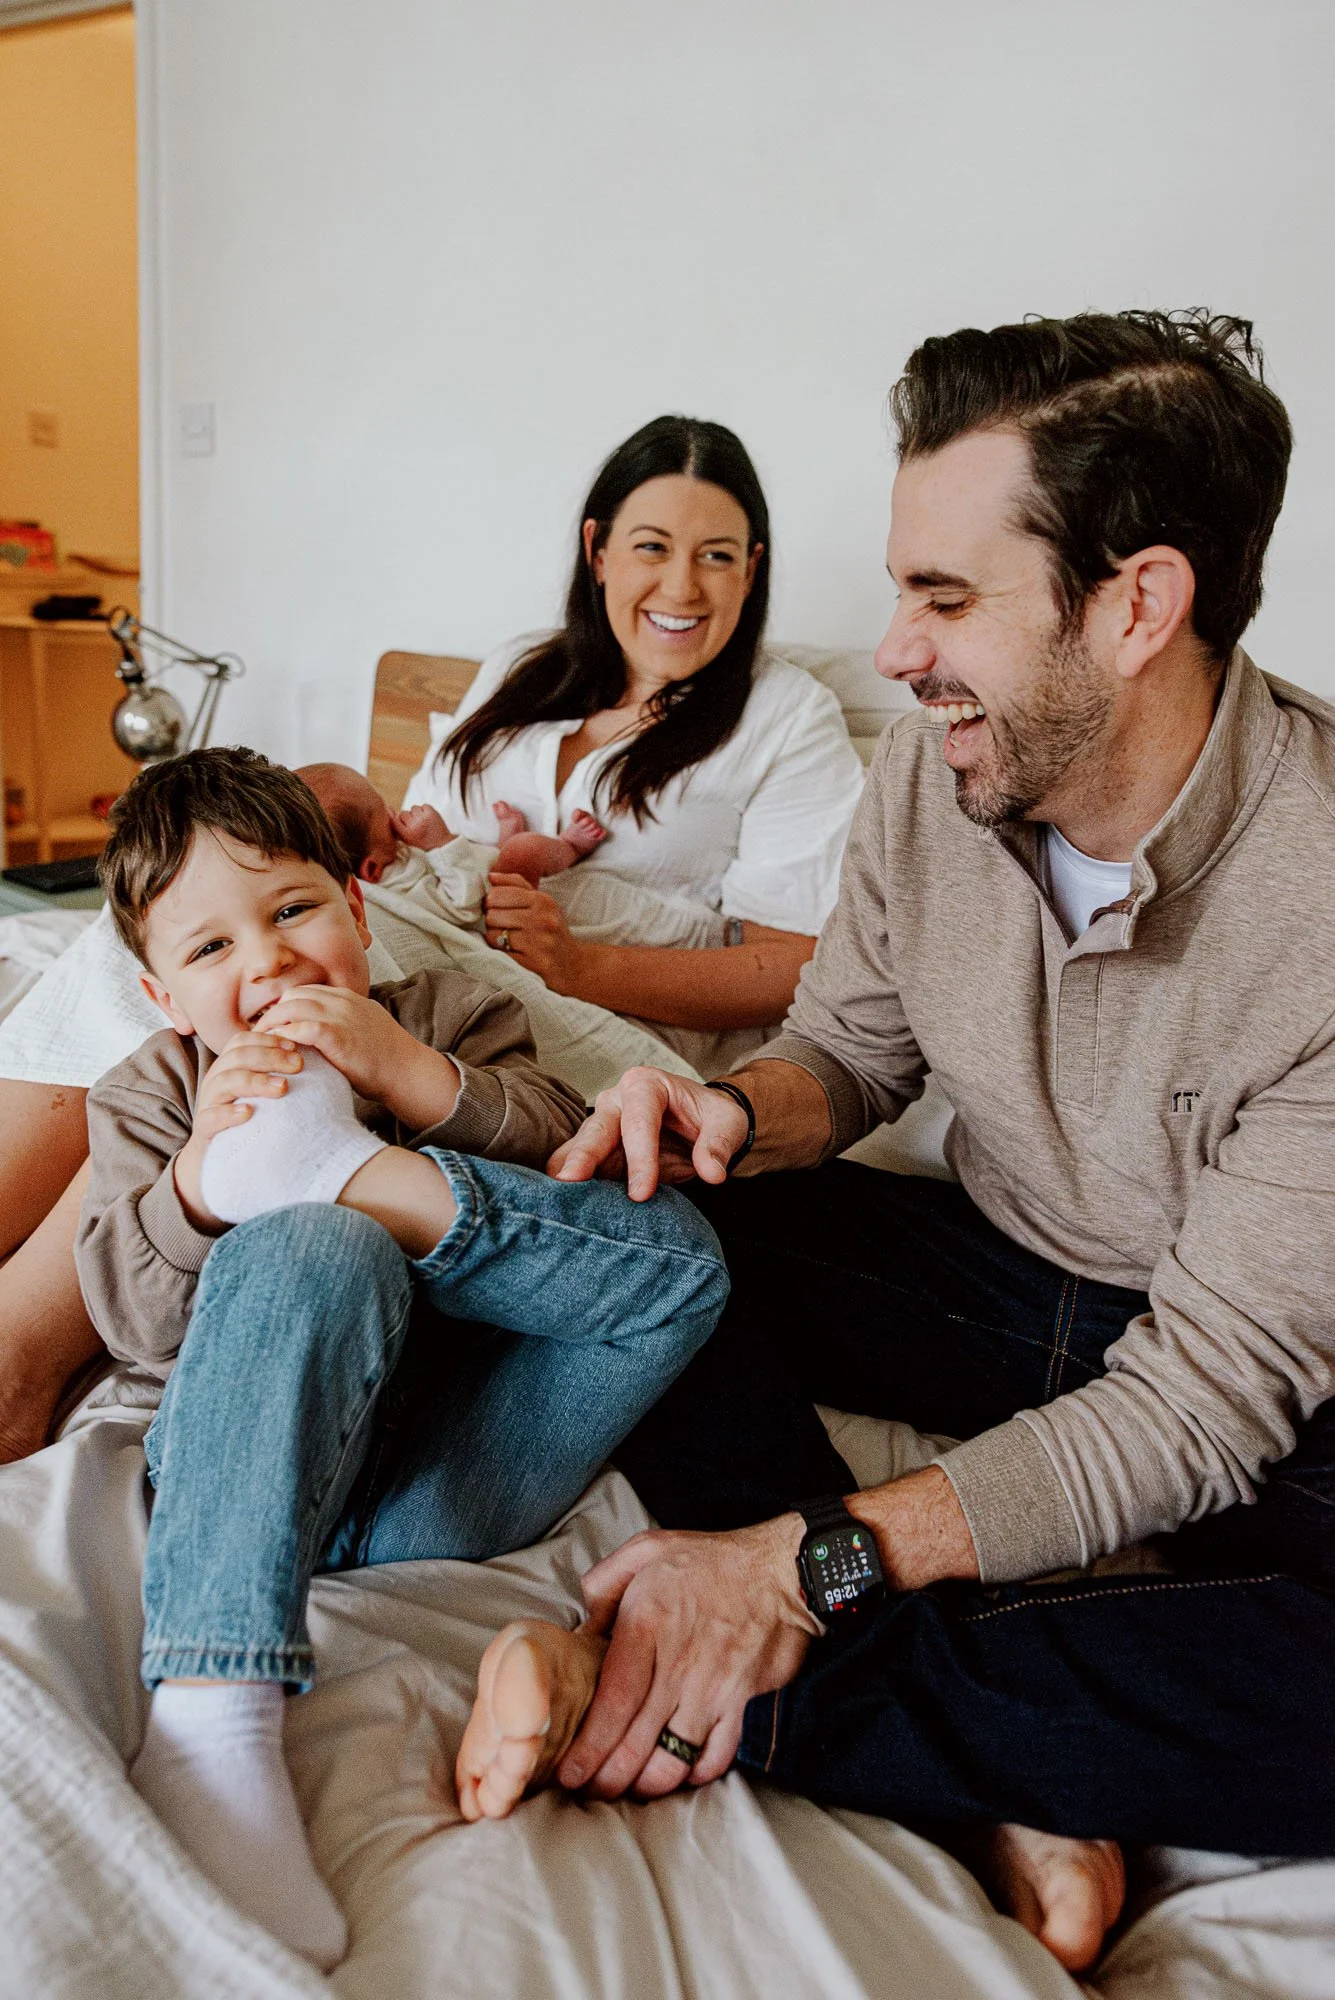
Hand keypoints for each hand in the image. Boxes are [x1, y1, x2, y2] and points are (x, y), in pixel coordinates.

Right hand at [173, 1029, 302, 1227]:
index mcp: (229, 1067)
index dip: (267, 1039)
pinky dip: (229, 1113)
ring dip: (256, 1081)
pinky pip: (210, 1117)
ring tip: (283, 1088)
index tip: (295, 1046)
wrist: (219, 1159)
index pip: (242, 1041)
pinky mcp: (203, 1129)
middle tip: (298, 1065)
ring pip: (224, 1082)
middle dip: (270, 1057)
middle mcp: (215, 1081)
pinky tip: (249, 1113)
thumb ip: (280, 1075)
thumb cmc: (252, 1121)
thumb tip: (314, 1059)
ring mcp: (208, 1104)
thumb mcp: (265, 1095)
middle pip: (237, 1057)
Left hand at [257, 985, 458, 1128]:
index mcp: (349, 998)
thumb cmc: (387, 1060)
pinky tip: (276, 1050)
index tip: (274, 1025)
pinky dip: (284, 1036)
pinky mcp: (337, 1035)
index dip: (286, 1006)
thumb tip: (317, 1038)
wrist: (408, 1072)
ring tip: (261, 1043)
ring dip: (272, 1025)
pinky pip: (299, 1028)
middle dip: (274, 1013)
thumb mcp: (364, 1030)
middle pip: (294, 995)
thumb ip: (342, 1026)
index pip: (306, 992)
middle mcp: (343, 1002)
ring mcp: (341, 1016)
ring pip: (292, 1007)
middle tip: (261, 1035)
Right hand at [392, 803, 449, 849]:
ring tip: (422, 822)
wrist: (443, 846)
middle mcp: (414, 826)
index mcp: (407, 835)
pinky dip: (425, 810)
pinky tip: (428, 818)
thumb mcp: (407, 841)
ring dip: (416, 813)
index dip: (391, 814)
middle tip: (414, 825)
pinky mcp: (432, 813)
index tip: (390, 811)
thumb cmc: (423, 844)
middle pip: (403, 813)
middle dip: (407, 818)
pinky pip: (424, 806)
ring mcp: (423, 818)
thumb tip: (390, 810)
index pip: (394, 820)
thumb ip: (398, 828)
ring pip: (413, 808)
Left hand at [483, 872, 584, 989]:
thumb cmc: (552, 929)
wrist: (573, 963)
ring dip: (495, 937)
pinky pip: (501, 953)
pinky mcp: (534, 963)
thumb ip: (516, 884)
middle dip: (492, 920)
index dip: (491, 902)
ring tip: (506, 937)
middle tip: (502, 924)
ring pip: (493, 935)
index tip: (497, 907)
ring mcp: (539, 943)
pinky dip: (501, 951)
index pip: (497, 894)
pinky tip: (512, 950)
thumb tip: (490, 876)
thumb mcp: (541, 902)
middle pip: (492, 915)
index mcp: (543, 901)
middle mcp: (543, 920)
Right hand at [549, 1066, 747, 1200]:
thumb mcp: (728, 1123)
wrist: (702, 1125)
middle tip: (568, 1183)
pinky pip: (581, 1170)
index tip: (642, 1194)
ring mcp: (602, 1127)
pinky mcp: (598, 1154)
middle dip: (582, 1157)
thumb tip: (713, 1173)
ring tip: (553, 1197)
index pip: (638, 1121)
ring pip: (579, 1149)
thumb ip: (718, 1145)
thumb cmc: (712, 1117)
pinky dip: (574, 1187)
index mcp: (646, 1085)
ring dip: (568, 1173)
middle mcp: (616, 1101)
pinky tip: (561, 1206)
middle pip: (597, 1130)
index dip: (639, 1157)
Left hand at [555, 1517, 818, 1801]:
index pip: (612, 1703)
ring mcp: (714, 1689)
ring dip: (648, 1785)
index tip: (570, 1774)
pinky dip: (695, 1775)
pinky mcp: (744, 1703)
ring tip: (630, 1788)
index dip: (589, 1748)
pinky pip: (716, 1757)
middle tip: (591, 1792)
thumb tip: (579, 1633)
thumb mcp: (646, 1550)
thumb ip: (603, 1586)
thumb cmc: (710, 1559)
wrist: (782, 1568)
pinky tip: (679, 1774)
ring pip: (674, 1760)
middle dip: (608, 1779)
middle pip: (636, 1743)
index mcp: (646, 1625)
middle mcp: (678, 1665)